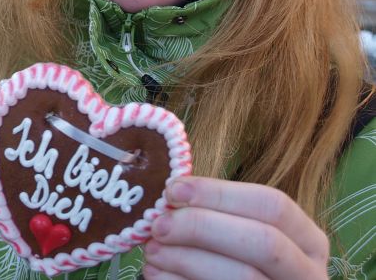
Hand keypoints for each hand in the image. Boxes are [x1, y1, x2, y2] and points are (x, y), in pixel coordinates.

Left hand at [142, 176, 328, 279]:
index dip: (219, 193)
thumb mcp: (240, 233)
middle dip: (202, 227)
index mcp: (307, 240)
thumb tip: (172, 192)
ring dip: (186, 259)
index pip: (272, 205)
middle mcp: (308, 273)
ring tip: (152, 251)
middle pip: (263, 241)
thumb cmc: (236, 261)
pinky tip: (157, 274)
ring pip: (242, 276)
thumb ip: (215, 213)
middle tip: (158, 224)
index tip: (173, 190)